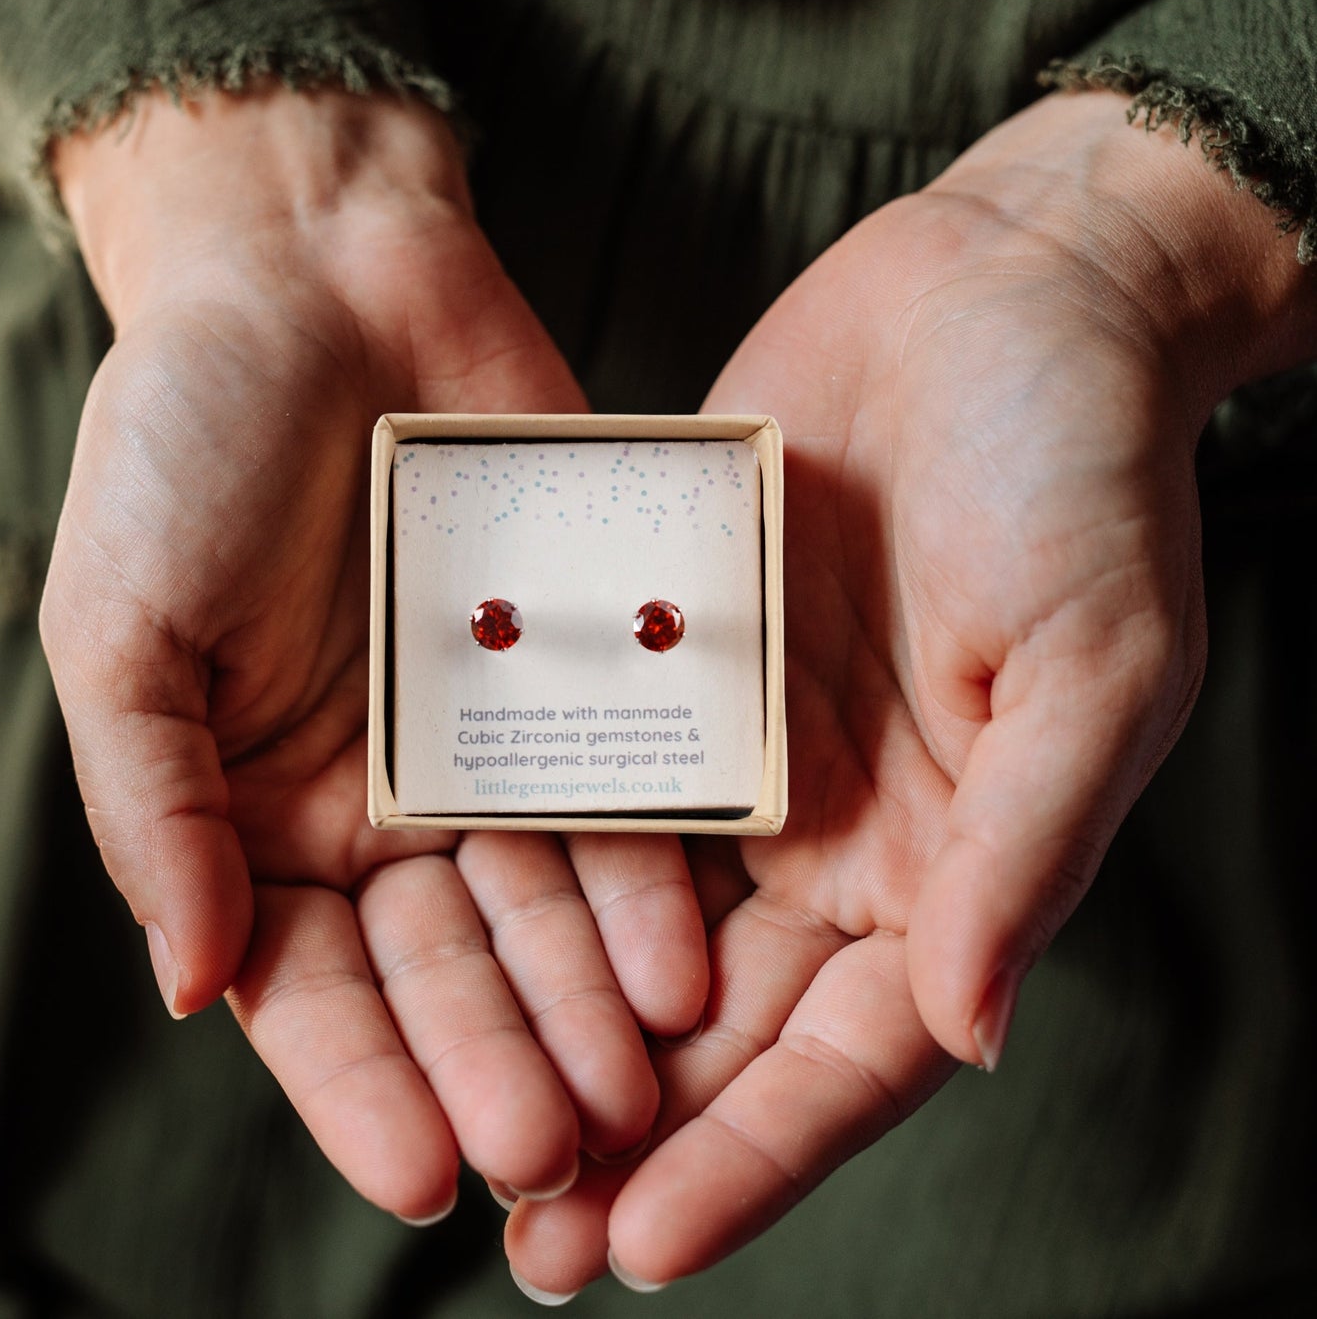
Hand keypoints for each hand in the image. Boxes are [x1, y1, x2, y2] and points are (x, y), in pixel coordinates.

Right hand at [40, 87, 707, 1221]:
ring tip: (640, 1086)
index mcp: (263, 815)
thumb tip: (192, 987)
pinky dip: (652, 870)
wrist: (317, 279)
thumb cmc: (186, 443)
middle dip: (499, 1059)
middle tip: (557, 1152)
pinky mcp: (583, 669)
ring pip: (550, 901)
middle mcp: (387, 802)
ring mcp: (494, 741)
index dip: (365, 1085)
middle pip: (449, 966)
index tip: (421, 1172)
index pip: (315, 989)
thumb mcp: (124, 629)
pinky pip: (627, 784)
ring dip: (589, 998)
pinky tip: (689, 950)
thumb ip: (156, 807)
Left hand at [503, 90, 1315, 1291]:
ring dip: (550, 1018)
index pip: (845, 1054)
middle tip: (518, 1235)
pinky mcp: (670, 655)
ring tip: (452, 1109)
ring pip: (631, 919)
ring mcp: (741, 747)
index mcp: (945, 862)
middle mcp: (834, 829)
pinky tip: (433, 913)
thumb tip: (968, 1031)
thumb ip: (1026, 848)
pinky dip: (524, 849)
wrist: (1001, 300)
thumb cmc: (1083, 474)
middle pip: (719, 1021)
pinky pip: (589, 766)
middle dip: (626, 1130)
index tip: (643, 1244)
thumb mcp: (1092, 661)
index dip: (752, 1156)